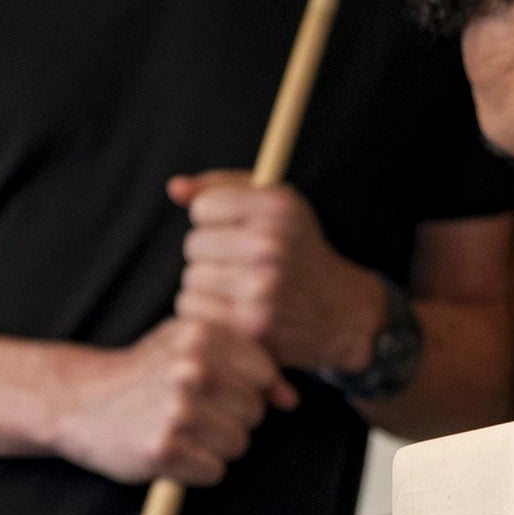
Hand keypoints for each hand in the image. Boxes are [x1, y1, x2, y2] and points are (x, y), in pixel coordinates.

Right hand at [50, 318, 298, 487]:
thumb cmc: (144, 374)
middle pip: (254, 414)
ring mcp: (178, 410)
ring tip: (178, 431)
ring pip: (238, 445)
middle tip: (189, 414)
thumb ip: (245, 363)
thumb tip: (290, 400)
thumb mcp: (191, 348)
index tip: (209, 390)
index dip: (242, 389)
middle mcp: (192, 370)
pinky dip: (195, 470)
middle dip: (229, 420)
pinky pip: (213, 471)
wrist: (82, 402)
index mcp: (202, 336)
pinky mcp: (165, 449)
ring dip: (213, 447)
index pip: (262, 377)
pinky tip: (170, 451)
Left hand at [170, 172, 386, 374]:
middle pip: (193, 245)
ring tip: (236, 289)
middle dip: (209, 255)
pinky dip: (204, 312)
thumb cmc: (297, 253)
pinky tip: (231, 310)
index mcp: (278, 208)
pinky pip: (192, 311)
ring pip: (190, 280)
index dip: (213, 221)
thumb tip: (175, 188)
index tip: (234, 231)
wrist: (339, 313)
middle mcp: (270, 246)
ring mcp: (260, 288)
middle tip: (237, 265)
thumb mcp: (275, 207)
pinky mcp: (249, 326)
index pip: (204, 208)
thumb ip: (222, 189)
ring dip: (205, 286)